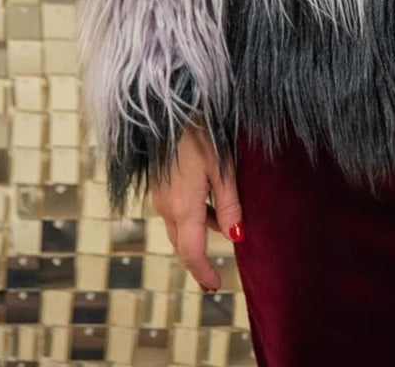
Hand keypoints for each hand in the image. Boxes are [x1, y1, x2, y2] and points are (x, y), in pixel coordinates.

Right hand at [149, 122, 244, 292]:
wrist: (171, 107)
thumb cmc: (201, 133)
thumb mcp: (222, 168)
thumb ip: (229, 205)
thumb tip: (236, 238)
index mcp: (182, 206)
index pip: (191, 252)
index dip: (203, 272)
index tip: (215, 286)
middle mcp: (165, 206)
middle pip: (182, 243)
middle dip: (198, 258)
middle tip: (215, 274)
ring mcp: (159, 195)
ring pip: (178, 226)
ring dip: (198, 232)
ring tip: (223, 228)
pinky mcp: (159, 183)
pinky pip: (174, 210)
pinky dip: (192, 215)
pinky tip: (210, 204)